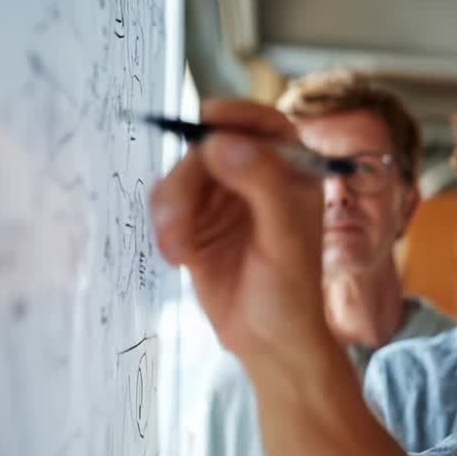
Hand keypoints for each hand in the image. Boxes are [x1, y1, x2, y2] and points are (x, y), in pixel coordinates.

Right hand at [150, 99, 331, 367]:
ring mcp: (224, 196)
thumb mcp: (284, 237)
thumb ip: (261, 185)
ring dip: (171, 209)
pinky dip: (164, 226)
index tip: (207, 122)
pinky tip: (178, 256)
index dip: (234, 115)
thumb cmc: (291, 291)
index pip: (262, 123)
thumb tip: (222, 142)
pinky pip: (166, 202)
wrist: (268, 341)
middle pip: (207, 147)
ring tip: (179, 251)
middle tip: (175, 221)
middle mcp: (257, 175)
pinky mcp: (196, 218)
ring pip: (179, 175)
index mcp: (292, 171)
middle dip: (186, 181)